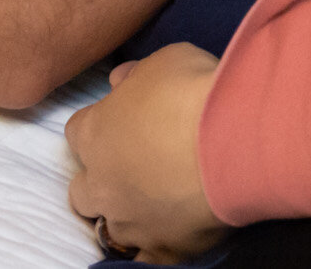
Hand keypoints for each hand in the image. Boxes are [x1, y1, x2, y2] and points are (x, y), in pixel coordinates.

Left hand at [65, 43, 225, 264]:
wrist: (233, 137)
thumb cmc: (193, 90)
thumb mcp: (164, 61)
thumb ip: (137, 75)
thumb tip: (121, 80)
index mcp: (94, 134)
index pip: (77, 131)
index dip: (100, 124)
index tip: (123, 117)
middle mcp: (101, 183)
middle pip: (83, 190)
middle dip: (103, 178)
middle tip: (137, 163)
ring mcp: (129, 221)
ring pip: (112, 228)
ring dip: (129, 214)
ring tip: (159, 201)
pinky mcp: (163, 247)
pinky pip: (149, 258)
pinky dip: (157, 247)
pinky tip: (172, 234)